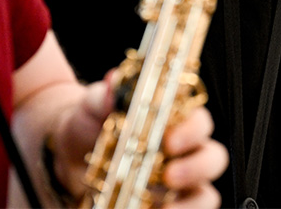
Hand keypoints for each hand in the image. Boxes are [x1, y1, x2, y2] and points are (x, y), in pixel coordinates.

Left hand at [50, 76, 228, 207]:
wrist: (67, 155)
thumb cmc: (90, 124)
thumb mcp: (92, 106)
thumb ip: (103, 95)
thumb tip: (112, 84)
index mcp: (175, 121)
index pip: (200, 122)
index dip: (193, 131)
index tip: (170, 140)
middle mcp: (184, 151)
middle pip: (214, 158)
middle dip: (197, 168)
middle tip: (170, 175)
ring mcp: (178, 183)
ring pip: (206, 193)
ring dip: (191, 202)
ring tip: (163, 205)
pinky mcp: (166, 204)